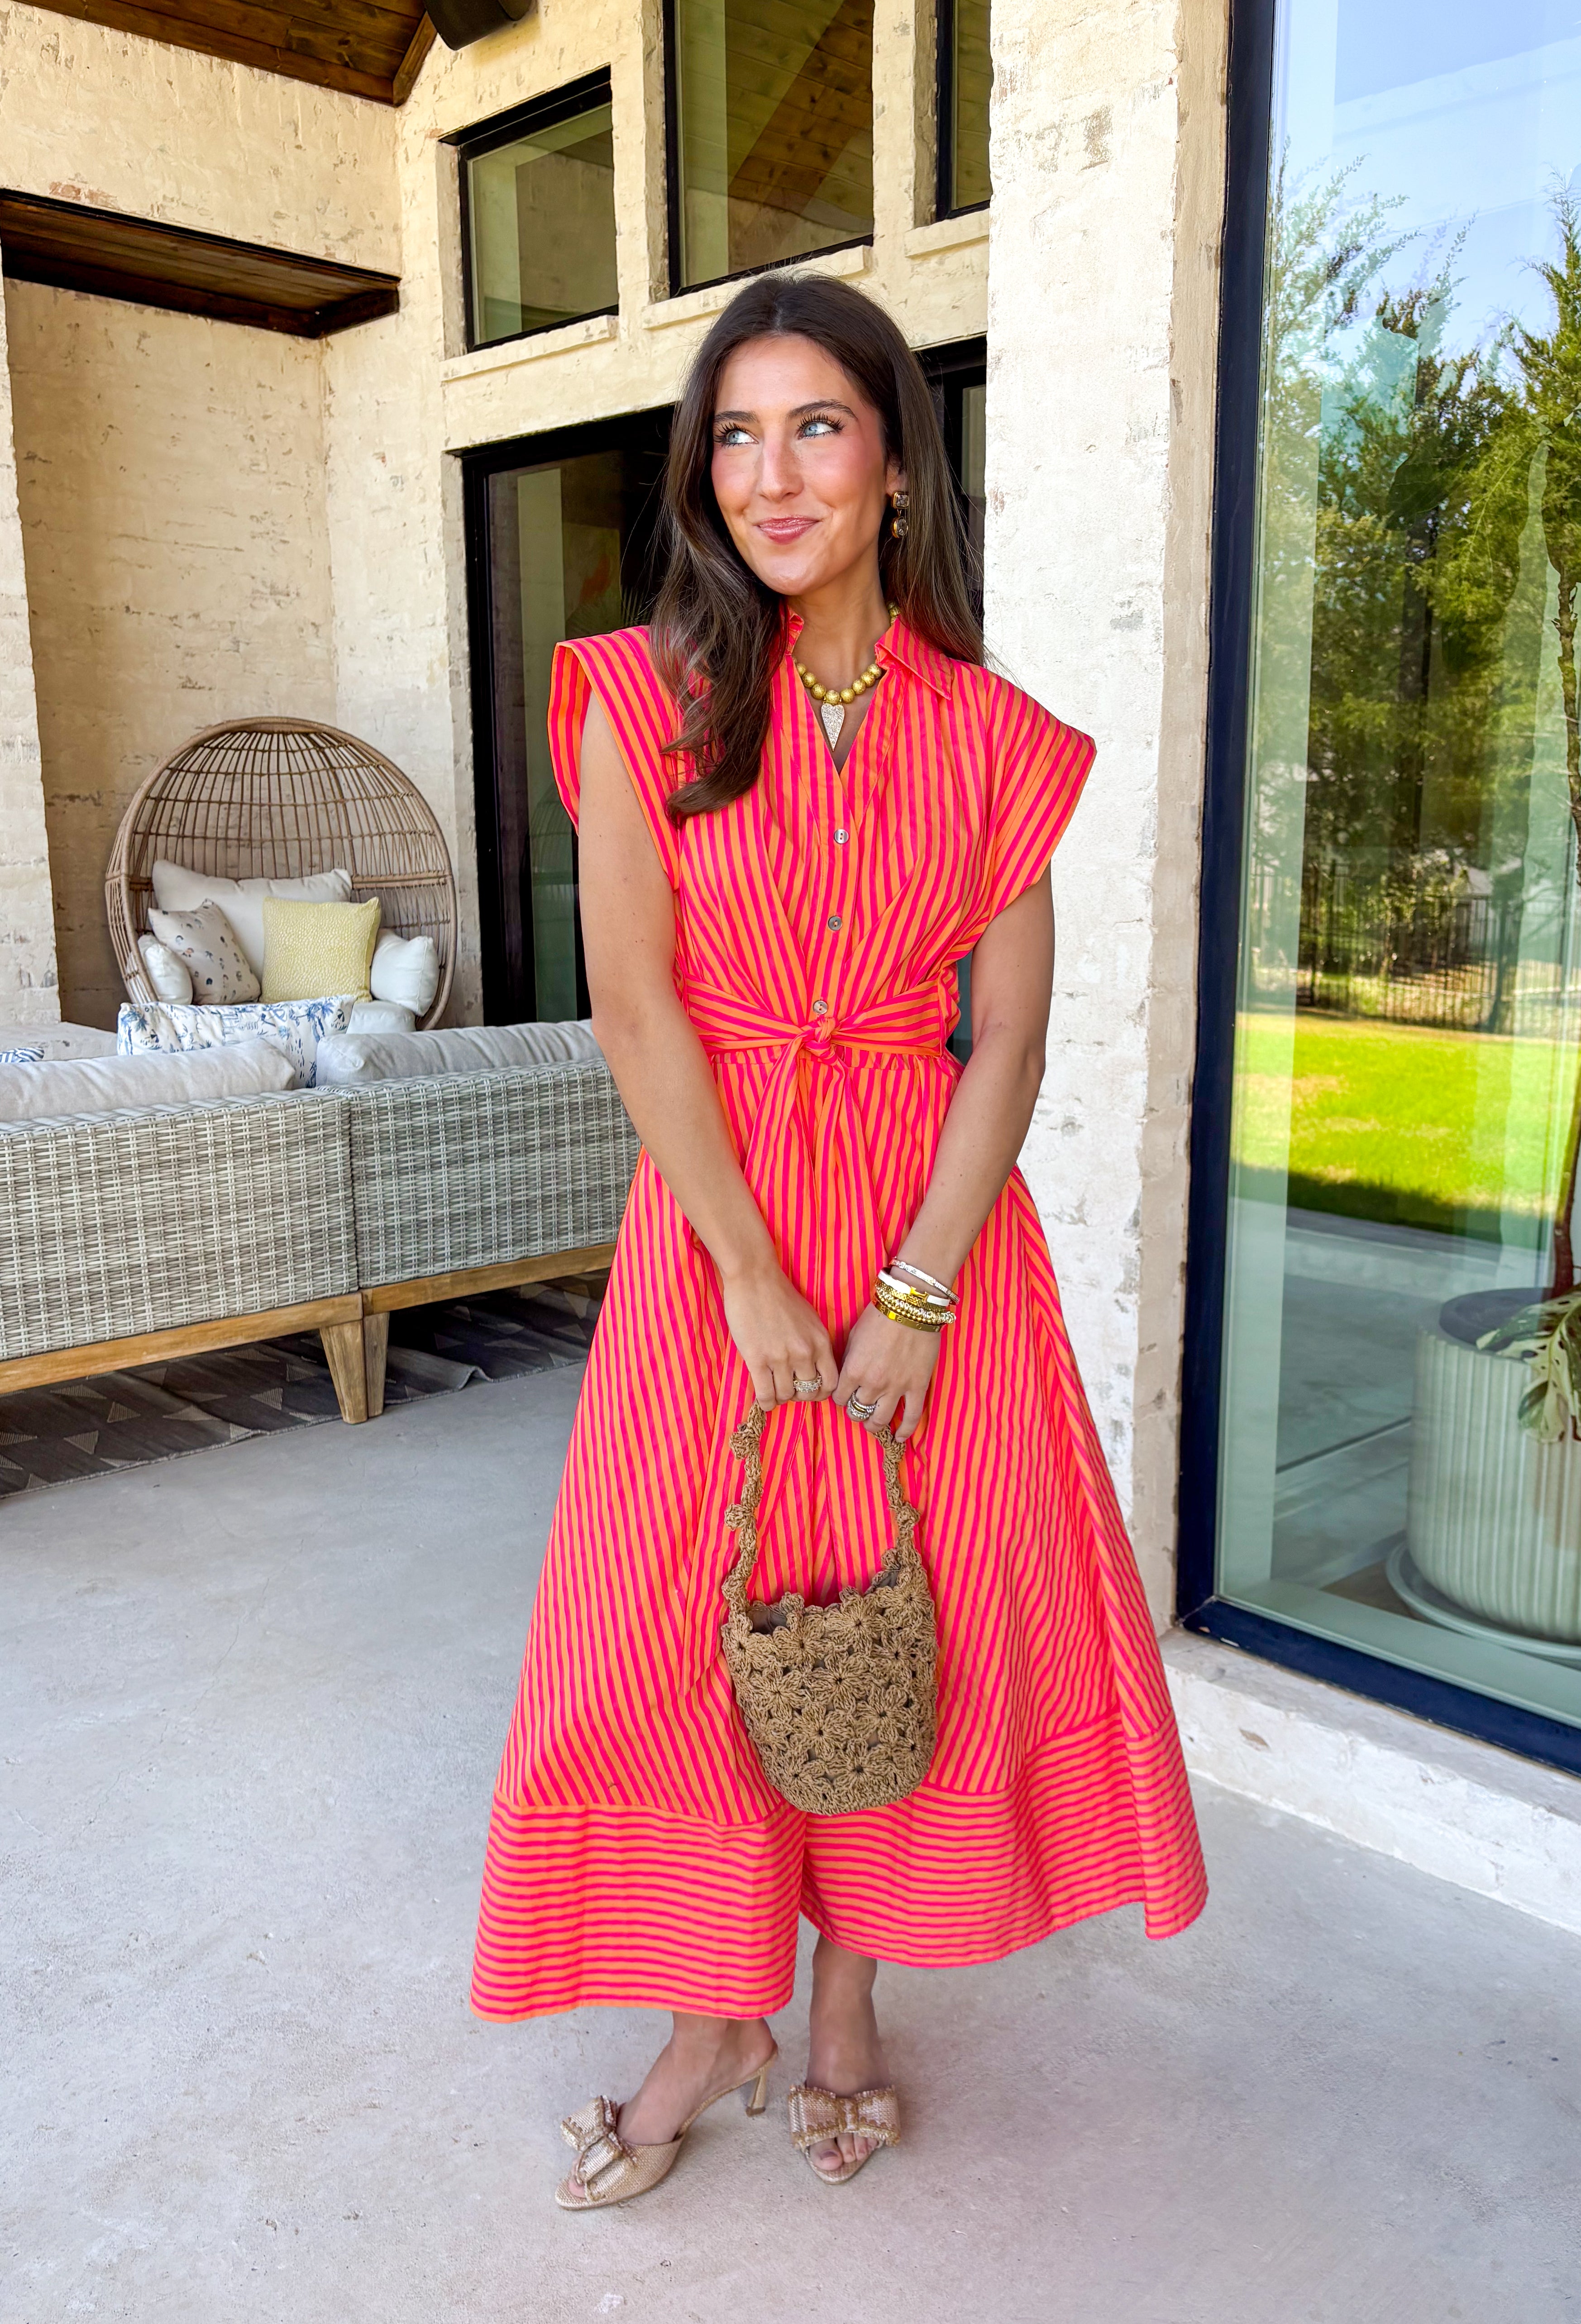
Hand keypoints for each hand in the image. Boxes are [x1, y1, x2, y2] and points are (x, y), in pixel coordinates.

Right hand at [720, 1261, 837, 1407]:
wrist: (754, 1278)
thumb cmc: (781, 1296)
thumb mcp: (810, 1320)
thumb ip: (815, 1344)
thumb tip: (813, 1369)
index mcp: (821, 1342)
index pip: (831, 1383)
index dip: (820, 1393)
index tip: (809, 1390)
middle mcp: (805, 1353)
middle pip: (809, 1392)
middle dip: (799, 1396)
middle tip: (789, 1390)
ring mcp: (781, 1358)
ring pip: (786, 1395)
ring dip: (780, 1397)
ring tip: (773, 1391)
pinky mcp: (757, 1360)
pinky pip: (765, 1394)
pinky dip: (765, 1402)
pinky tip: (763, 1399)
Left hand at [834, 1305, 940, 1441]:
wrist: (911, 1306)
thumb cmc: (879, 1315)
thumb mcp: (853, 1336)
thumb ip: (848, 1360)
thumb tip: (846, 1376)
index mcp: (853, 1370)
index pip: (839, 1398)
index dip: (841, 1397)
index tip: (845, 1395)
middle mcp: (872, 1384)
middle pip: (857, 1411)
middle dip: (855, 1411)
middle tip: (859, 1407)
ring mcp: (896, 1388)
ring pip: (880, 1419)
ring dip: (874, 1424)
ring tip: (873, 1424)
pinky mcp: (917, 1387)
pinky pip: (911, 1417)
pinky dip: (905, 1431)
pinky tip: (899, 1438)